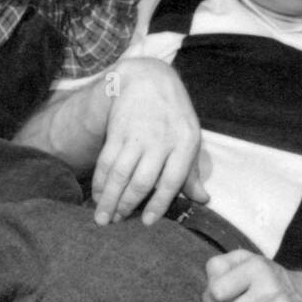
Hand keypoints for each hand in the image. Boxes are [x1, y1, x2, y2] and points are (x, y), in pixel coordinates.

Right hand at [91, 58, 208, 225]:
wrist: (150, 79)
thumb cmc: (174, 116)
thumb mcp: (191, 138)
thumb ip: (192, 172)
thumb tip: (203, 200)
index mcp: (185, 144)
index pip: (173, 181)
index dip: (159, 204)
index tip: (148, 222)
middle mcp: (161, 140)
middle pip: (142, 180)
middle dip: (128, 205)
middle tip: (118, 222)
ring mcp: (137, 135)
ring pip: (119, 173)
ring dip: (109, 198)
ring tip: (103, 217)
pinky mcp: (118, 131)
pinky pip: (106, 161)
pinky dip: (100, 181)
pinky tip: (98, 194)